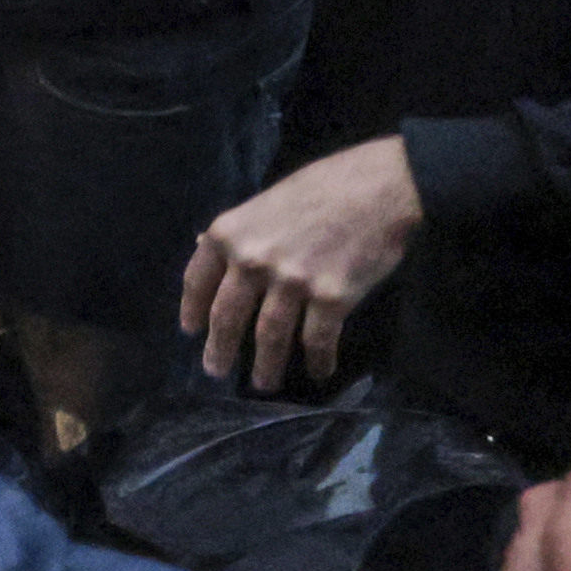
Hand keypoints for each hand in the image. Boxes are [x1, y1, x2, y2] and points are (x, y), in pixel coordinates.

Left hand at [179, 137, 423, 391]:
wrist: (380, 188)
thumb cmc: (322, 186)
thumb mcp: (264, 202)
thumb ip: (238, 232)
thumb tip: (203, 246)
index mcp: (229, 234)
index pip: (197, 281)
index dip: (193, 310)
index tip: (191, 331)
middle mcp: (252, 261)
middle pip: (227, 316)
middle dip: (220, 349)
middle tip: (216, 370)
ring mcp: (291, 282)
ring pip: (269, 337)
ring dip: (265, 366)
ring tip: (263, 384)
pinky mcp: (331, 298)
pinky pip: (317, 340)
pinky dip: (318, 361)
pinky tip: (318, 373)